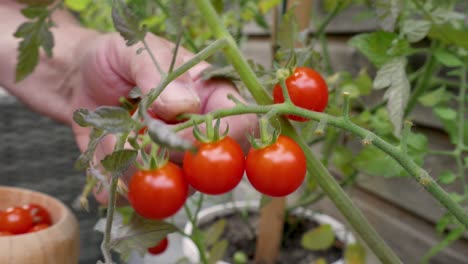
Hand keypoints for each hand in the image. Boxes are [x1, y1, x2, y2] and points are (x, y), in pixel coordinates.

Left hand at [69, 33, 257, 203]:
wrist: (78, 78)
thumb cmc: (113, 58)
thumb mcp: (132, 51)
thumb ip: (157, 73)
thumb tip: (185, 105)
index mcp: (210, 96)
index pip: (241, 125)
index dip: (216, 138)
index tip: (175, 134)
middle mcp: (198, 132)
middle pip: (210, 166)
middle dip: (170, 160)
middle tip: (134, 137)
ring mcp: (174, 158)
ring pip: (178, 188)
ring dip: (140, 173)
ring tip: (112, 140)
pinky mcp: (148, 175)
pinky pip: (142, 197)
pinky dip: (120, 188)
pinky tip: (104, 166)